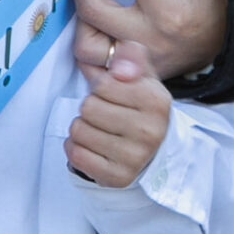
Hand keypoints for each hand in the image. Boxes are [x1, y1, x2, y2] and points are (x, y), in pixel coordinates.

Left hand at [66, 43, 173, 187]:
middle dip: (90, 108)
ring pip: (78, 131)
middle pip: (88, 108)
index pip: (103, 84)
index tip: (113, 95)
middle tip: (106, 115)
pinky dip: (77, 148)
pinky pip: (76, 155)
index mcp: (157, 101)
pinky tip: (93, 147)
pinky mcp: (118, 177)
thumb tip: (120, 67)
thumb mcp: (140, 75)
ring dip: (82, 128)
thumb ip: (130, 56)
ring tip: (100, 130)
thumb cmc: (138, 107)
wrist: (153, 148)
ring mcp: (135, 158)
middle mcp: (150, 132)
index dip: (101, 87)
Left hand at [70, 0, 228, 83]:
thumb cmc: (209, 1)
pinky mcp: (133, 76)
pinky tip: (93, 25)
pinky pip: (94, 69)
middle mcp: (150, 37)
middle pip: (93, 9)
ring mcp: (140, 62)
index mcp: (168, 8)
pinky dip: (87, 46)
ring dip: (81, 18)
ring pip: (85, 46)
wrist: (231, 41)